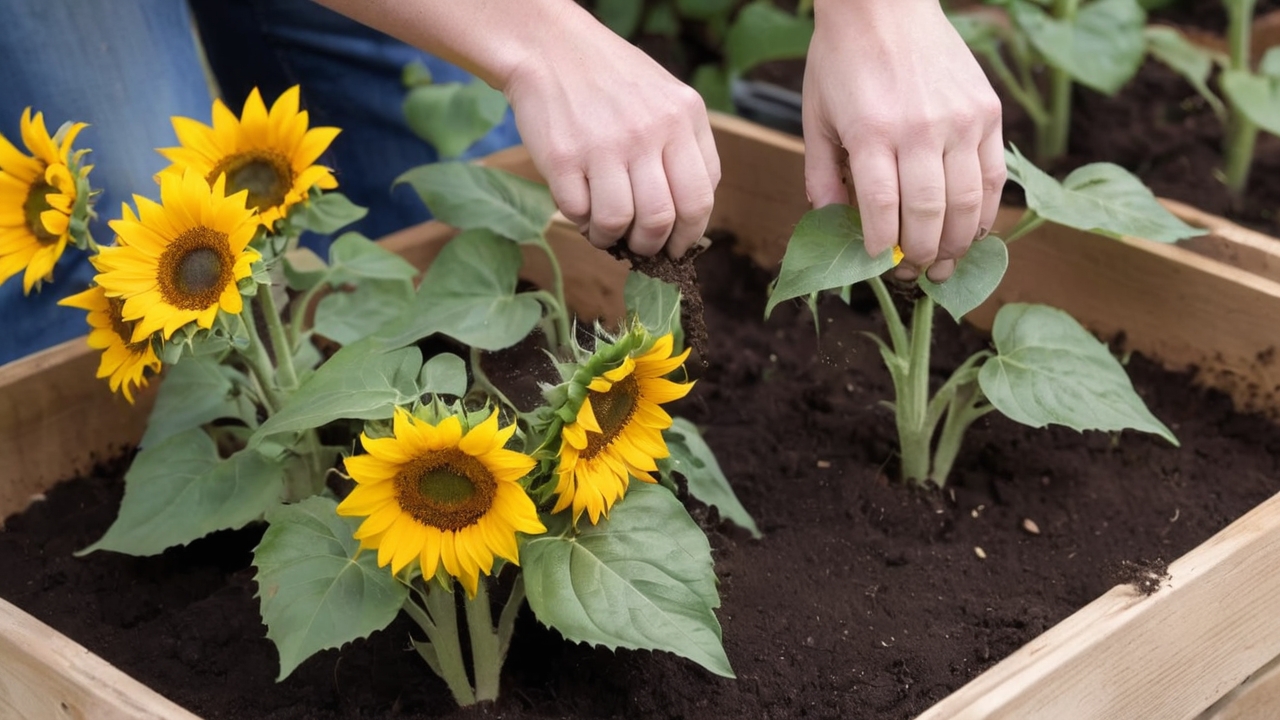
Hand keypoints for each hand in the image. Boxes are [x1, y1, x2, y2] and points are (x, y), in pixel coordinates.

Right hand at [312, 0, 718, 257]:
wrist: (549, 47)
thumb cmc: (610, 78)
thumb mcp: (665, 97)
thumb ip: (684, 147)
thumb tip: (689, 215)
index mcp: (683, 117)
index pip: (700, 198)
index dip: (689, 234)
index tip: (677, 245)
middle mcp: (649, 131)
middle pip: (662, 218)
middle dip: (651, 246)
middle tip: (640, 246)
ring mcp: (605, 145)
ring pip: (620, 222)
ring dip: (612, 238)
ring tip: (605, 231)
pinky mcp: (563, 157)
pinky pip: (579, 212)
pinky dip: (581, 221)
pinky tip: (581, 208)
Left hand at [802, 0, 1004, 281]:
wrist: (885, 4)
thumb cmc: (842, 62)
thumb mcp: (816, 118)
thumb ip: (822, 175)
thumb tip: (830, 224)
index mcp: (871, 132)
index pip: (881, 209)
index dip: (881, 245)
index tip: (877, 262)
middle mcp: (920, 129)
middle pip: (927, 213)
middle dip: (919, 255)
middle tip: (911, 273)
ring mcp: (960, 121)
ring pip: (966, 203)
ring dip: (954, 244)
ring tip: (941, 264)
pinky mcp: (987, 112)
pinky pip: (994, 177)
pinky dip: (984, 213)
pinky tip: (969, 232)